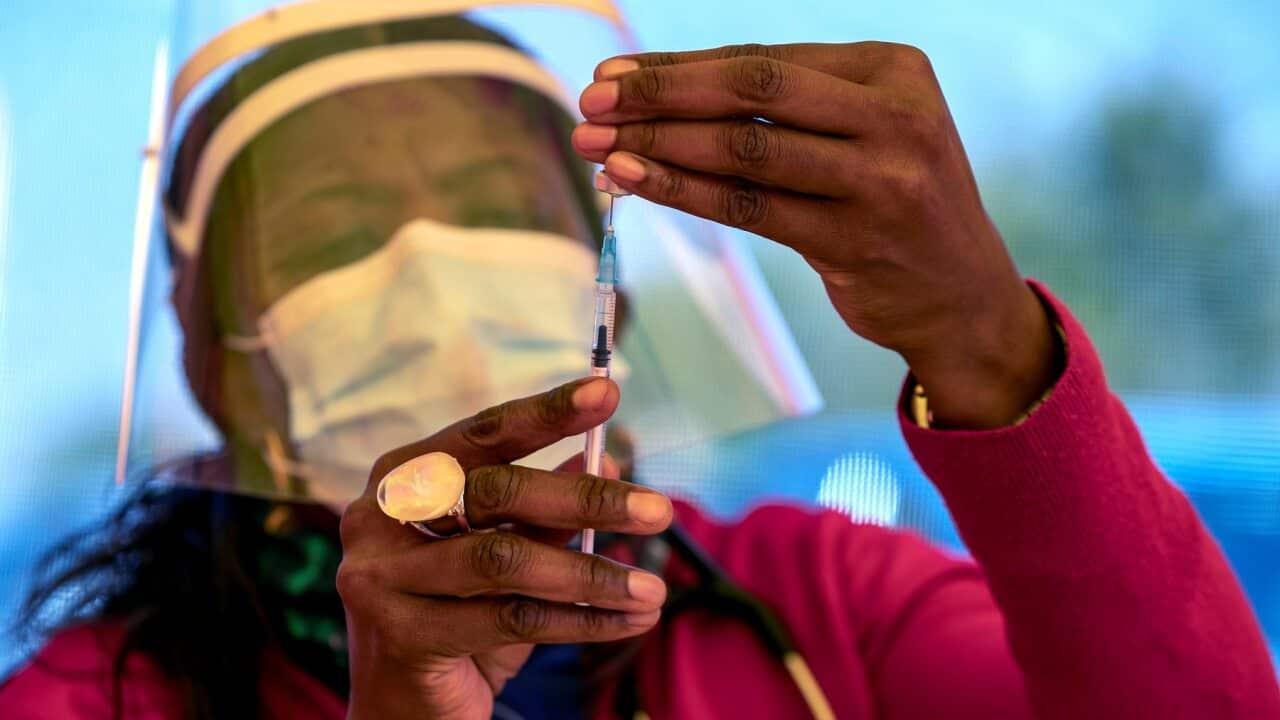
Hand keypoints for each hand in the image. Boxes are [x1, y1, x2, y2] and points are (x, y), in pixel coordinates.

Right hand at [338, 378, 671, 718]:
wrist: (407, 708)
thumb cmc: (459, 617)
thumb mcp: (508, 554)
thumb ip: (546, 509)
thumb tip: (609, 461)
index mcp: (402, 477)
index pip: (482, 433)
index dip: (547, 412)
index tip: (609, 394)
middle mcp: (379, 517)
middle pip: (495, 492)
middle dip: (586, 499)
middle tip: (657, 510)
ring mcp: (381, 577)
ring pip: (505, 561)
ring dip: (591, 574)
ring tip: (651, 589)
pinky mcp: (400, 634)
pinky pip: (511, 620)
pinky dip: (581, 621)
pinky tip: (628, 622)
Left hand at [572, 43, 1058, 427]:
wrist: (964, 295)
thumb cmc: (897, 202)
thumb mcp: (867, 133)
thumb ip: (790, 108)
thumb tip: (667, 87)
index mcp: (894, 71)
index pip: (766, 61)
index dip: (682, 65)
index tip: (614, 72)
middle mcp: (895, 117)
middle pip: (752, 93)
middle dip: (661, 92)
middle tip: (592, 98)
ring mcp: (880, 180)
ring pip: (744, 151)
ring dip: (658, 144)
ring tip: (594, 142)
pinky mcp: (855, 240)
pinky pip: (748, 208)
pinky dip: (682, 191)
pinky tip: (632, 178)